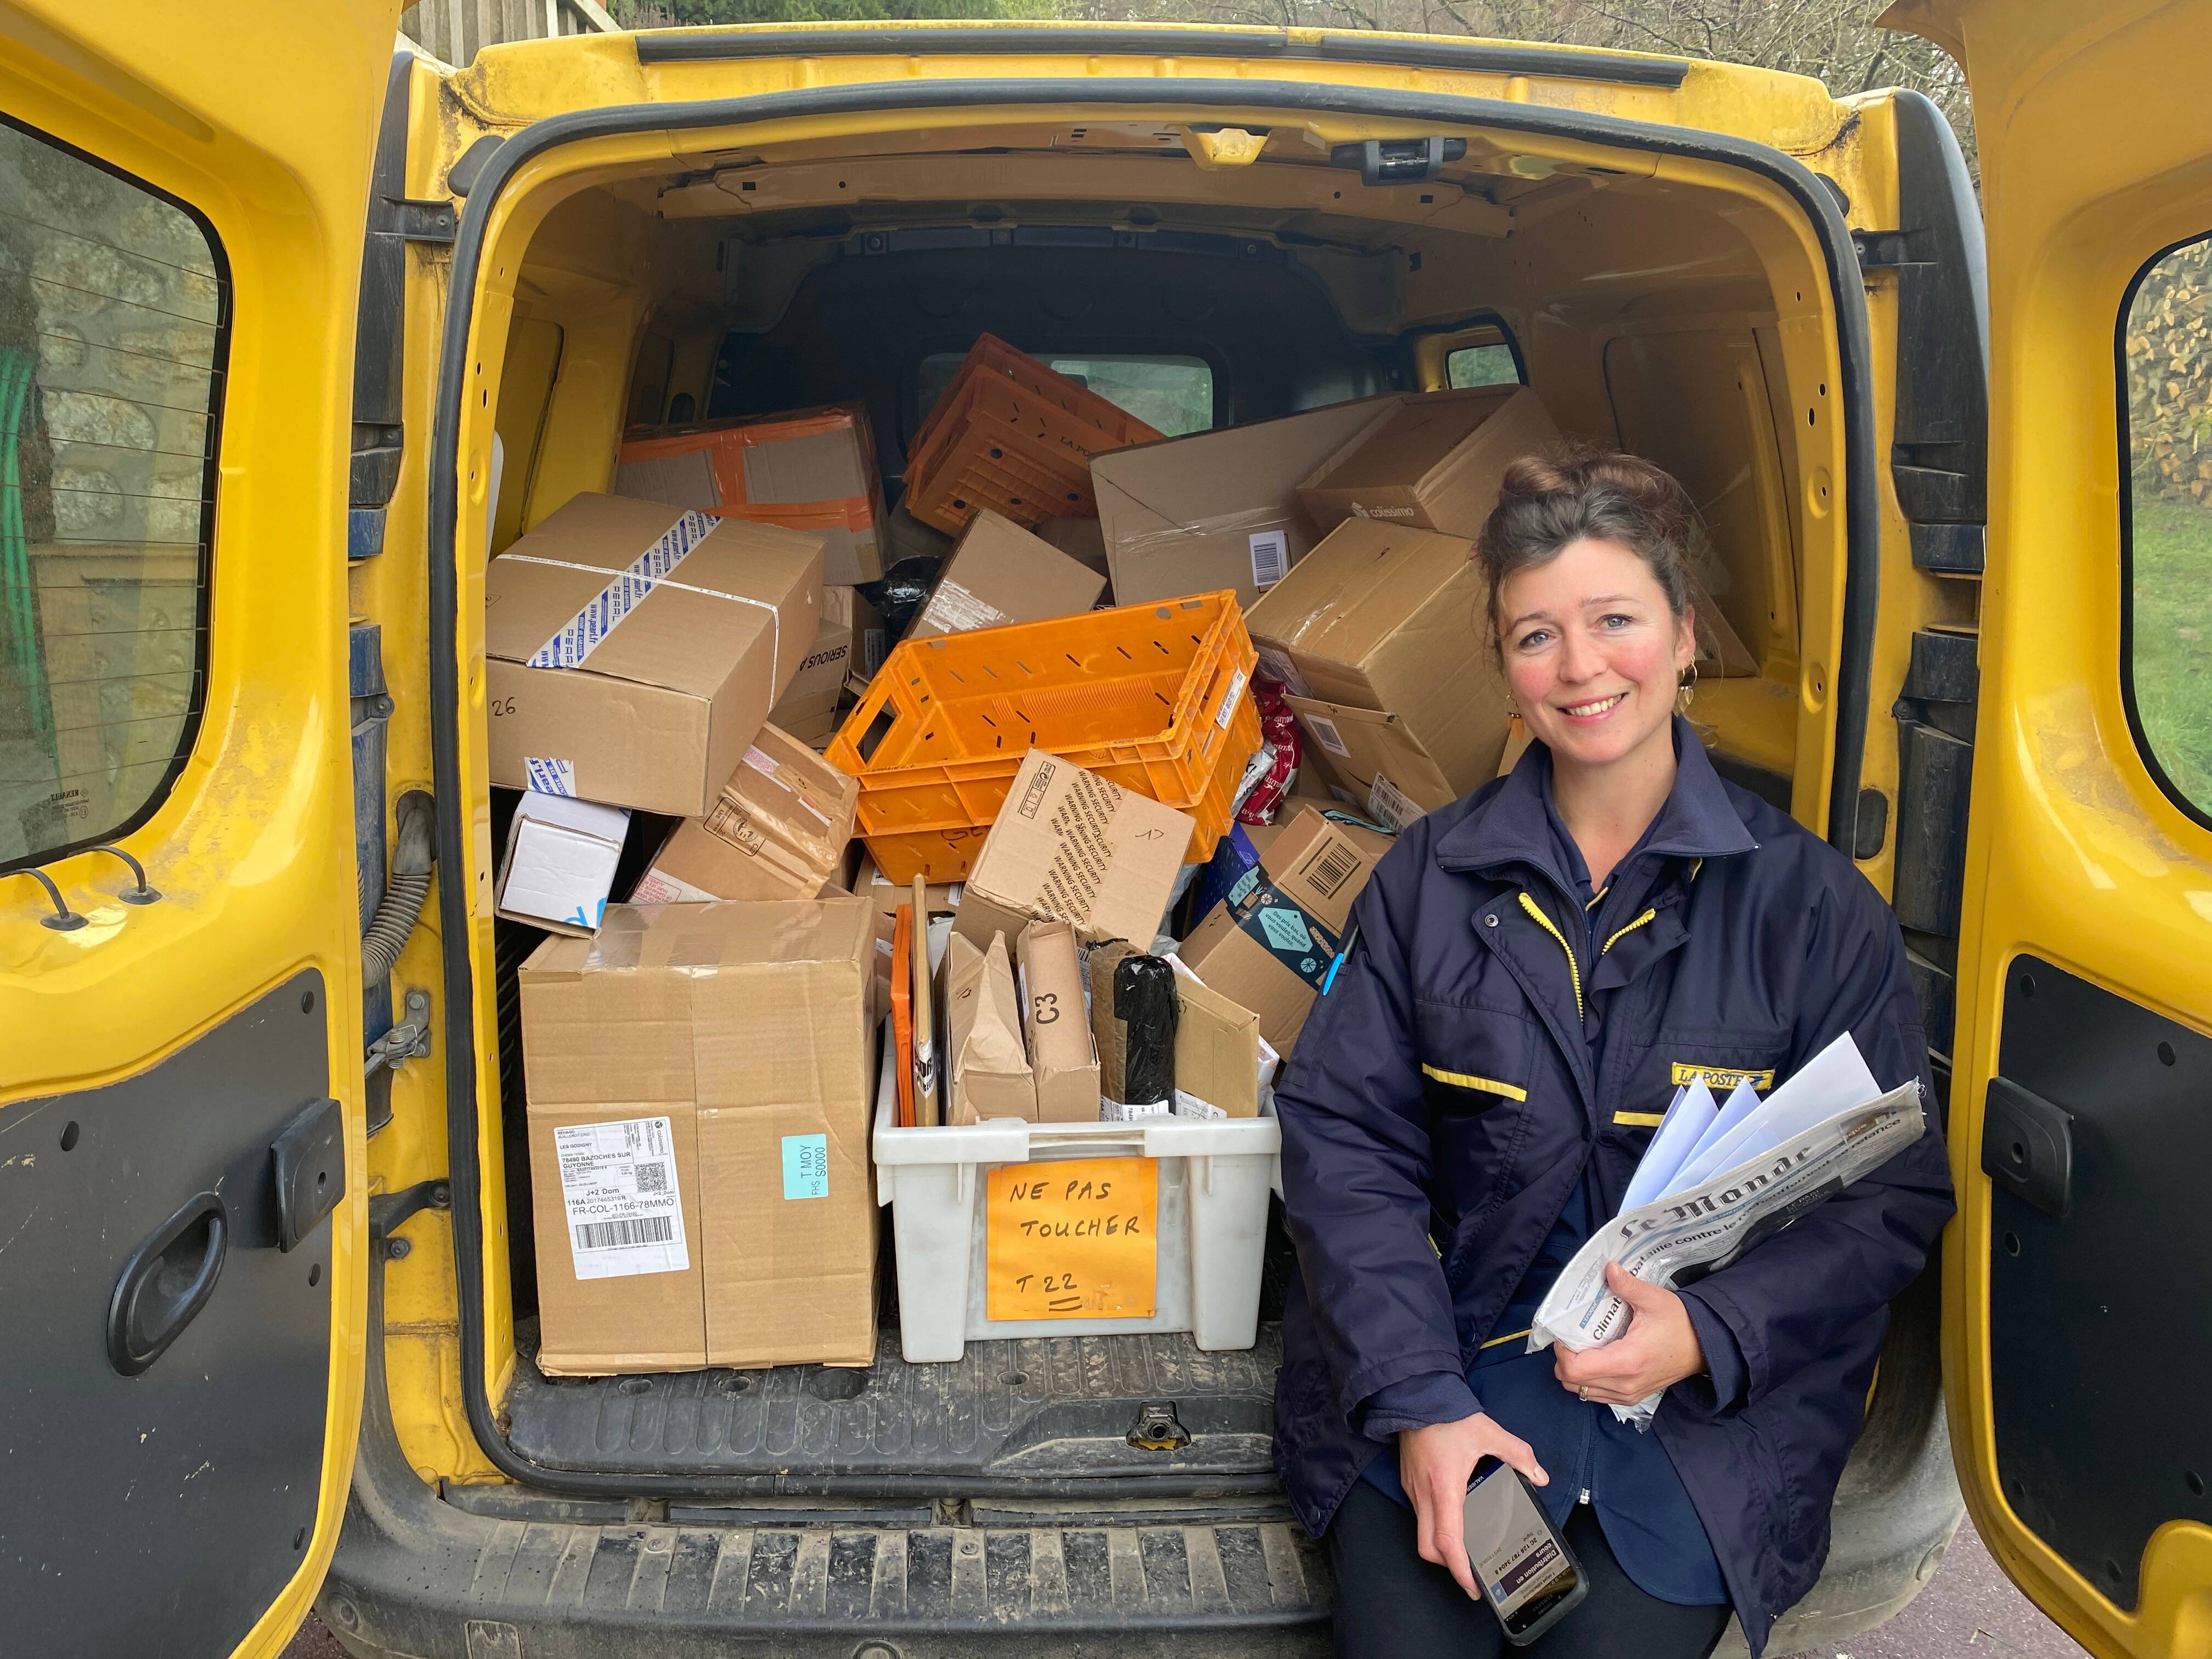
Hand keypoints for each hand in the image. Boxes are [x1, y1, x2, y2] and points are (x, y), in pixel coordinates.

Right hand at [1398, 1413, 1548, 1600]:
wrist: (1414, 1393)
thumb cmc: (1448, 1414)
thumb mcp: (1489, 1432)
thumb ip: (1518, 1455)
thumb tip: (1539, 1477)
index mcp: (1445, 1488)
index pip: (1448, 1542)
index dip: (1460, 1570)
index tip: (1472, 1586)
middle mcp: (1424, 1495)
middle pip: (1428, 1547)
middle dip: (1449, 1566)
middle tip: (1471, 1570)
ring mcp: (1412, 1489)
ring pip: (1422, 1532)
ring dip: (1442, 1545)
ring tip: (1466, 1546)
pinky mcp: (1408, 1481)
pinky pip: (1420, 1514)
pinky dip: (1435, 1524)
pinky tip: (1454, 1515)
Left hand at [1553, 1262, 1707, 1405]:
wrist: (1703, 1347)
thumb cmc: (1678, 1322)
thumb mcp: (1653, 1299)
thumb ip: (1627, 1285)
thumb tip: (1608, 1268)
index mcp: (1627, 1361)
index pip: (1575, 1369)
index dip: (1562, 1350)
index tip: (1566, 1331)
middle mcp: (1624, 1384)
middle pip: (1572, 1382)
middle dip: (1563, 1359)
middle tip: (1571, 1337)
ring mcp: (1628, 1395)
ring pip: (1581, 1391)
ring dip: (1574, 1371)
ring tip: (1582, 1346)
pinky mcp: (1631, 1398)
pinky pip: (1596, 1394)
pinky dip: (1588, 1380)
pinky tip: (1596, 1358)